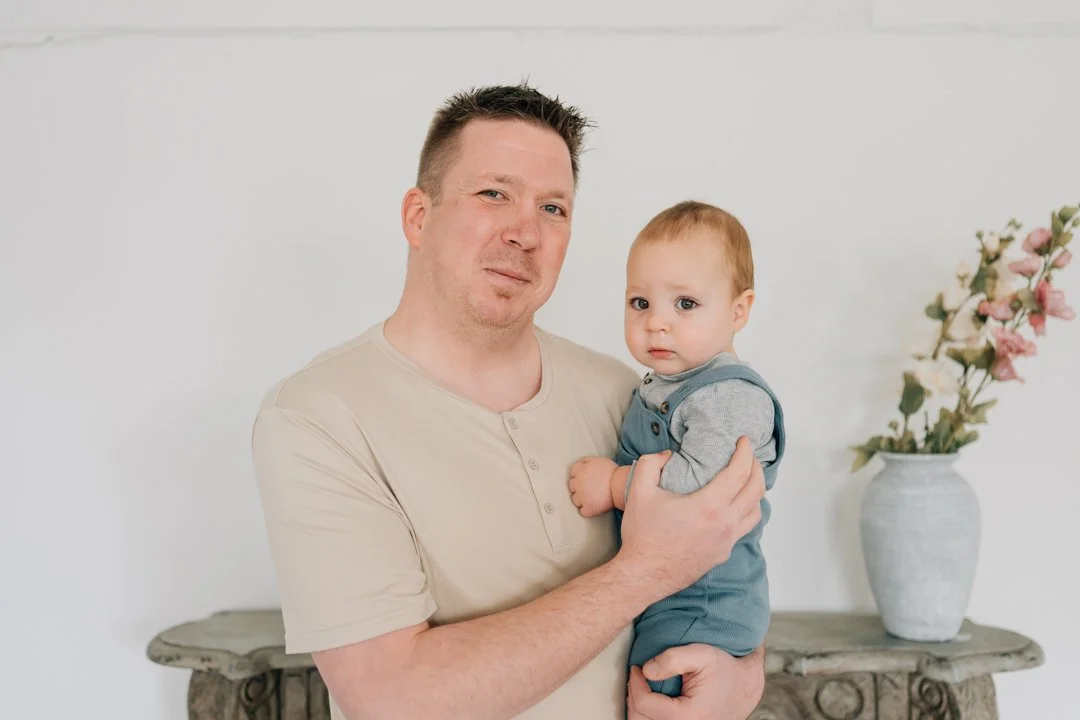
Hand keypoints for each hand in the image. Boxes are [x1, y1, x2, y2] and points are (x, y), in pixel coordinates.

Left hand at [568, 456, 617, 516]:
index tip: (585, 478)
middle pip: (572, 486)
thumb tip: (581, 463)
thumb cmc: (613, 472)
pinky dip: (588, 511)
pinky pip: (583, 512)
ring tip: (593, 498)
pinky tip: (594, 507)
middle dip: (579, 487)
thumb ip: (587, 461)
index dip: (579, 475)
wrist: (621, 484)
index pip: (573, 472)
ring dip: (582, 500)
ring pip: (575, 500)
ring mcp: (582, 497)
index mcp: (580, 470)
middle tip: (590, 488)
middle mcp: (578, 483)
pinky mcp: (588, 508)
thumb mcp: (599, 460)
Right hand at [617, 437, 763, 597]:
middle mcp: (725, 524)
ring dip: (755, 492)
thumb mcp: (639, 491)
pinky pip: (743, 529)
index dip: (745, 453)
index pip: (740, 473)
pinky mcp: (722, 554)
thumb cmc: (642, 535)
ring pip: (755, 512)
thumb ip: (652, 463)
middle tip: (748, 456)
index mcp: (710, 506)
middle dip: (756, 468)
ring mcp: (726, 542)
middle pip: (756, 490)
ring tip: (745, 481)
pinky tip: (732, 507)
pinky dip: (745, 512)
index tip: (743, 441)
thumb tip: (669, 455)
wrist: (643, 575)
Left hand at [627, 644, 764, 719]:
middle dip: (634, 695)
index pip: (645, 704)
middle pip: (640, 719)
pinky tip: (650, 701)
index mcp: (689, 715)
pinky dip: (647, 715)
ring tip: (643, 688)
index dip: (635, 683)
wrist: (744, 687)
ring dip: (638, 707)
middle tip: (638, 677)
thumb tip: (646, 670)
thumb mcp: (702, 654)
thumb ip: (673, 658)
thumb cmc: (724, 669)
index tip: (637, 667)